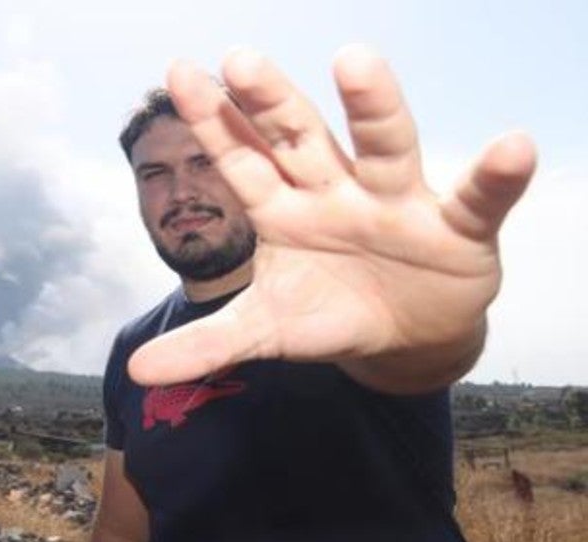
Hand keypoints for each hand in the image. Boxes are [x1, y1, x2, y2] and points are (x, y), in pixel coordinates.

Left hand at [128, 45, 536, 392]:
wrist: (402, 338)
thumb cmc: (327, 313)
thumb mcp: (266, 331)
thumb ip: (207, 345)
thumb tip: (136, 372)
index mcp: (283, 210)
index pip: (241, 159)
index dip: (212, 121)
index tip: (178, 73)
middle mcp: (334, 192)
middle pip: (299, 139)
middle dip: (271, 103)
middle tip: (240, 61)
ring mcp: (394, 204)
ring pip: (382, 148)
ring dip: (372, 108)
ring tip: (354, 61)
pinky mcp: (456, 229)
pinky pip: (479, 199)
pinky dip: (496, 177)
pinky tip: (512, 147)